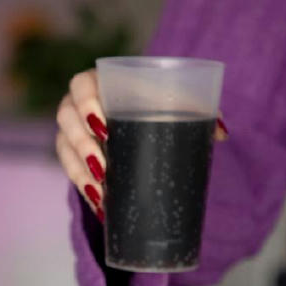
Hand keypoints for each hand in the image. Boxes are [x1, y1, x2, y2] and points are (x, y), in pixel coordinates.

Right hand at [55, 69, 227, 220]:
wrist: (142, 116)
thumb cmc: (157, 101)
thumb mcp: (174, 101)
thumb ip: (195, 108)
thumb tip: (221, 132)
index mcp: (99, 81)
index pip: (82, 86)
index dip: (86, 104)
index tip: (104, 127)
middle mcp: (78, 103)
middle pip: (66, 118)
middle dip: (81, 143)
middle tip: (102, 165)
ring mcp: (73, 129)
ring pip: (64, 147)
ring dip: (79, 170)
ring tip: (99, 191)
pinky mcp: (73, 155)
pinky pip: (70, 170)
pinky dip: (84, 188)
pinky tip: (98, 204)